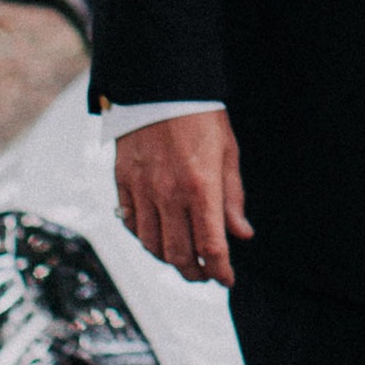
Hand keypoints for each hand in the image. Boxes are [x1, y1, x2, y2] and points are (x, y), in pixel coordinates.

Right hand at [114, 108, 250, 285]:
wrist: (160, 86)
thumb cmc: (200, 116)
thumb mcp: (227, 153)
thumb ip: (233, 197)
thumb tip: (242, 235)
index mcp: (201, 187)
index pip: (211, 247)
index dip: (220, 271)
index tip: (226, 279)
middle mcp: (169, 194)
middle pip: (179, 254)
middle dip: (194, 273)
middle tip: (205, 275)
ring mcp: (142, 189)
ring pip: (151, 245)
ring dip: (168, 260)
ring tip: (183, 259)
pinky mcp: (123, 182)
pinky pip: (131, 224)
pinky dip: (144, 239)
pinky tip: (158, 237)